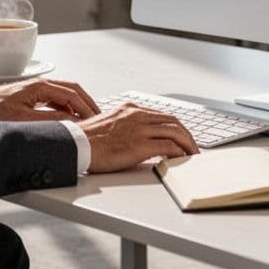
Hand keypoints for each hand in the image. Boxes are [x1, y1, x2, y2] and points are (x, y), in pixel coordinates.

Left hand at [0, 78, 99, 123]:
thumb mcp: (22, 119)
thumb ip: (49, 120)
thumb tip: (71, 122)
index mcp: (40, 86)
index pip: (72, 95)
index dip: (86, 108)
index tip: (96, 120)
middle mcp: (41, 84)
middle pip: (73, 90)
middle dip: (88, 103)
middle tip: (99, 117)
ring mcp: (38, 89)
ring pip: (66, 94)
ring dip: (79, 105)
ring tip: (88, 119)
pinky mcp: (33, 95)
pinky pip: (57, 99)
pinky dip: (68, 107)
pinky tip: (70, 119)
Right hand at [81, 103, 199, 172]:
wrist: (76, 145)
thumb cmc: (87, 139)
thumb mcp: (110, 123)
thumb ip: (126, 126)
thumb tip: (139, 139)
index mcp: (130, 109)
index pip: (161, 115)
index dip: (175, 127)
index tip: (181, 136)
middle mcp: (137, 115)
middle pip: (173, 121)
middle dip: (187, 135)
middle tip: (192, 147)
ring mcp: (140, 129)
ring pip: (175, 132)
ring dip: (188, 145)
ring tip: (192, 155)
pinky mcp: (139, 145)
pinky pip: (168, 147)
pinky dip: (179, 153)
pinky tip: (180, 160)